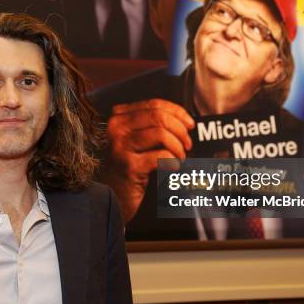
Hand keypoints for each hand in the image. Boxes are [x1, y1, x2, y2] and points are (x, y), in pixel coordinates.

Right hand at [100, 99, 194, 221]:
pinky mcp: (128, 166)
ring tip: (179, 158)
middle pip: (158, 116)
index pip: (154, 105)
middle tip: (187, 145)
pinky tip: (173, 167)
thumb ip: (152, 126)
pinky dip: (173, 161)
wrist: (113, 198)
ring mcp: (119, 147)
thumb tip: (182, 120)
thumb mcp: (136, 141)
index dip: (177, 112)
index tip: (189, 124)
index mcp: (119, 118)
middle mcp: (115, 129)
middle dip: (180, 130)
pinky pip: (161, 156)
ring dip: (177, 147)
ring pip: (161, 134)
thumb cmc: (127, 169)